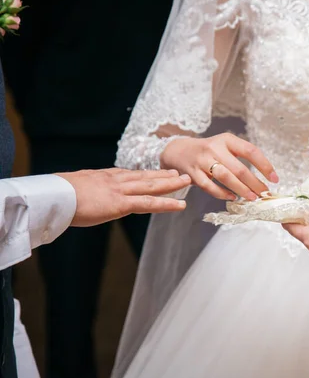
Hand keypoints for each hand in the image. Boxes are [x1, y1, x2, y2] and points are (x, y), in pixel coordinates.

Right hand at [56, 168, 191, 226]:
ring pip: (152, 186)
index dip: (145, 174)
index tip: (156, 173)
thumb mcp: (74, 189)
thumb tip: (84, 197)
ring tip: (187, 181)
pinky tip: (180, 205)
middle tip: (180, 173)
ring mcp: (120, 191)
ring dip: (171, 184)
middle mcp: (115, 180)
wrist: (53, 196)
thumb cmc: (57, 195)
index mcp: (103, 176)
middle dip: (164, 175)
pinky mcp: (121, 204)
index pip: (130, 175)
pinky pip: (150, 203)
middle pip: (145, 176)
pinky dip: (167, 204)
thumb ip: (86, 191)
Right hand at [160, 134, 277, 200]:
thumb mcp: (225, 145)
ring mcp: (202, 161)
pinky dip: (222, 194)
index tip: (274, 179)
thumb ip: (241, 156)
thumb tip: (264, 175)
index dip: (265, 166)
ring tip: (252, 198)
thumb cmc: (209, 151)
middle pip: (239, 168)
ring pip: (225, 177)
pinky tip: (232, 197)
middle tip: (264, 193)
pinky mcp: (192, 173)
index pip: (251, 151)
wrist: (179, 151)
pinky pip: (209, 186)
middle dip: (255, 183)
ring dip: (241, 190)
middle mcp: (214, 148)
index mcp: (227, 139)